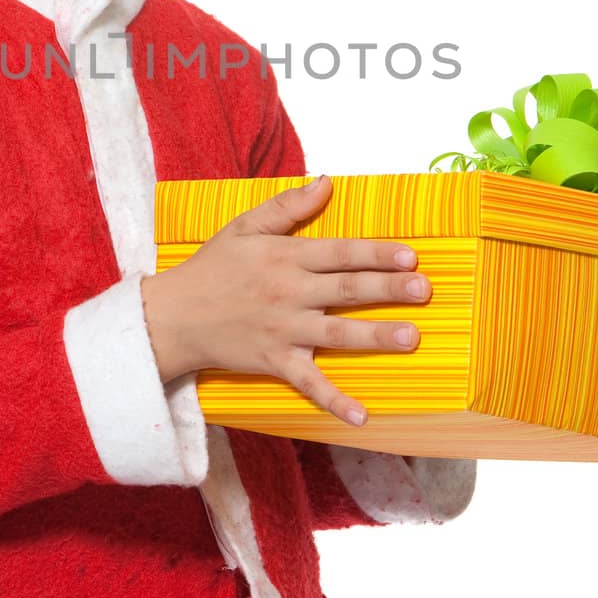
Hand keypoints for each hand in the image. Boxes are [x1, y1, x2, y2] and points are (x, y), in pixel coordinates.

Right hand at [141, 174, 429, 426]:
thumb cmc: (212, 267)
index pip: (340, 252)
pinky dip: (335, 401)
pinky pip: (309, 384)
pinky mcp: (274, 362)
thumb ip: (288, 205)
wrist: (173, 315)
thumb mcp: (244, 226)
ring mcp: (283, 331)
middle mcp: (289, 293)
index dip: (376, 253)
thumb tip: (327, 181)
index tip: (410, 256)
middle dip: (387, 290)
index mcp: (285, 257)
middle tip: (424, 290)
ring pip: (337, 334)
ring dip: (375, 336)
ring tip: (411, 337)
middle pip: (346, 290)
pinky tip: (363, 417)